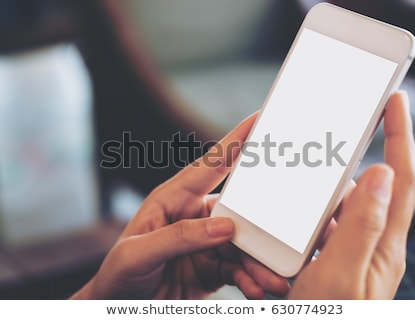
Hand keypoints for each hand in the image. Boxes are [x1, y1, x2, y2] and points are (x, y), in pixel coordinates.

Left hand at [71, 113, 288, 299]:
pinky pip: (240, 269)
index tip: (259, 119)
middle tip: (284, 237)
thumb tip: (225, 227)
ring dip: (261, 263)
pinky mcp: (213, 267)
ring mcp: (206, 242)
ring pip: (245, 246)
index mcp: (173, 199)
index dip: (235, 140)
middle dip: (262, 227)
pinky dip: (252, 279)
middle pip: (239, 212)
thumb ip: (179, 237)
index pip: (210, 165)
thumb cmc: (118, 274)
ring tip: (274, 281)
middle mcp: (194, 216)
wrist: (117, 307)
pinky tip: (257, 289)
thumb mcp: (138, 253)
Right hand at [288, 91, 414, 298]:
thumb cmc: (331, 319)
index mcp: (381, 244)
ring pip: (332, 211)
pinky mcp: (326, 262)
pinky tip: (283, 231)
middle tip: (320, 149)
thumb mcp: (342, 277)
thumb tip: (379, 173)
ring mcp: (346, 254)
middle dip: (341, 168)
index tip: (394, 101)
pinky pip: (315, 231)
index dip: (398, 137)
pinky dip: (300, 223)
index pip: (398, 179)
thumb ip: (362, 226)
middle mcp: (367, 245)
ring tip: (291, 203)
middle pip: (359, 190)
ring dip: (312, 202)